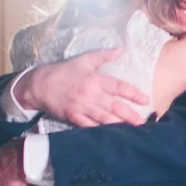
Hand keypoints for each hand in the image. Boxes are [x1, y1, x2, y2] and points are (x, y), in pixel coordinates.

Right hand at [18, 51, 147, 127]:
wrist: (40, 84)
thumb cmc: (63, 72)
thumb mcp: (84, 60)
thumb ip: (104, 55)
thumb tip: (121, 49)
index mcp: (95, 80)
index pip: (118, 87)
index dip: (133, 93)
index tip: (145, 99)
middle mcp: (90, 94)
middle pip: (114, 105)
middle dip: (129, 114)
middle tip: (142, 122)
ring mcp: (81, 107)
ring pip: (103, 118)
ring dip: (118, 124)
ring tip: (131, 130)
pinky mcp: (73, 117)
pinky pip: (88, 126)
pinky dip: (99, 131)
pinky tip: (109, 136)